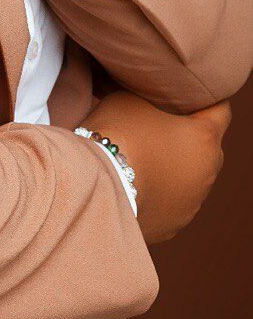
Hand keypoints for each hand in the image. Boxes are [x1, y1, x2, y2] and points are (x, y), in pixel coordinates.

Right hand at [84, 89, 231, 244]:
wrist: (97, 186)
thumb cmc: (116, 133)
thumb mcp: (129, 98)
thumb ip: (148, 96)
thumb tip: (146, 96)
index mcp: (204, 138)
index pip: (221, 110)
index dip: (206, 98)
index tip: (189, 93)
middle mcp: (207, 172)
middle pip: (208, 147)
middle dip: (190, 135)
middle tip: (162, 123)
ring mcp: (192, 203)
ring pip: (191, 177)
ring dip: (176, 165)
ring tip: (145, 156)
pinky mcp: (173, 224)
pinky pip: (172, 201)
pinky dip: (161, 190)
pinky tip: (137, 182)